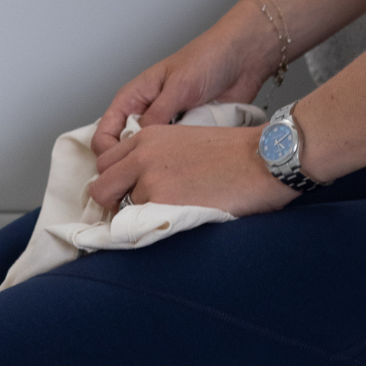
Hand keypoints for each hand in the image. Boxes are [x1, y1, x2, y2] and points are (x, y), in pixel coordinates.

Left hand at [89, 123, 292, 218]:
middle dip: (114, 202)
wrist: (263, 159)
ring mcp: (149, 179)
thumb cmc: (235, 153)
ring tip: (169, 216)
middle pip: (101, 187)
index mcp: (147, 136)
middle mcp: (141, 155)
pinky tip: (176, 222)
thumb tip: (143, 185)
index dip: (116, 182)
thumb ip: (158, 157)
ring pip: (123, 210)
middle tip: (138, 212)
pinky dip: (154, 228)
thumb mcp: (185, 141)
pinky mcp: (163, 202)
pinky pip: (141, 225)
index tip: (128, 193)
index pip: (106, 163)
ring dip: (139, 217)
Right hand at [92, 4, 275, 158]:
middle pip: (124, 152)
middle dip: (132, 167)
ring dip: (158, 167)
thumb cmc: (207, 59)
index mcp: (132, 99)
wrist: (243, 59)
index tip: (124, 172)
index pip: (104, 136)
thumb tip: (140, 144)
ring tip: (173, 172)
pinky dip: (179, 164)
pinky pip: (175, 158)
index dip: (108, 156)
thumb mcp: (178, 86)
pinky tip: (190, 167)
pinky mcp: (186, 137)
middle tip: (149, 177)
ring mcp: (166, 128)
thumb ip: (158, 115)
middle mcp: (145, 115)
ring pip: (150, 159)